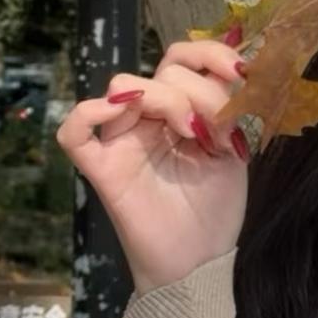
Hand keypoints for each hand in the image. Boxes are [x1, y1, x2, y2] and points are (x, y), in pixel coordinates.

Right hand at [56, 38, 249, 295]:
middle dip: (200, 90)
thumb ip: (228, 110)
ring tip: (192, 134)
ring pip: (124, 86)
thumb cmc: (215, 210)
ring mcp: (121, 141)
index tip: (242, 72)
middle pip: (163, 70)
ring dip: (166, 99)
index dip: (210, 54)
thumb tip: (236, 67)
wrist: (198, 263)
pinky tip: (123, 111)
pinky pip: (75, 131)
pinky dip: (90, 112)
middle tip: (216, 127)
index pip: (183, 59)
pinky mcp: (102, 169)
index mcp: (180, 111)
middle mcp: (148, 119)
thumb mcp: (233, 151)